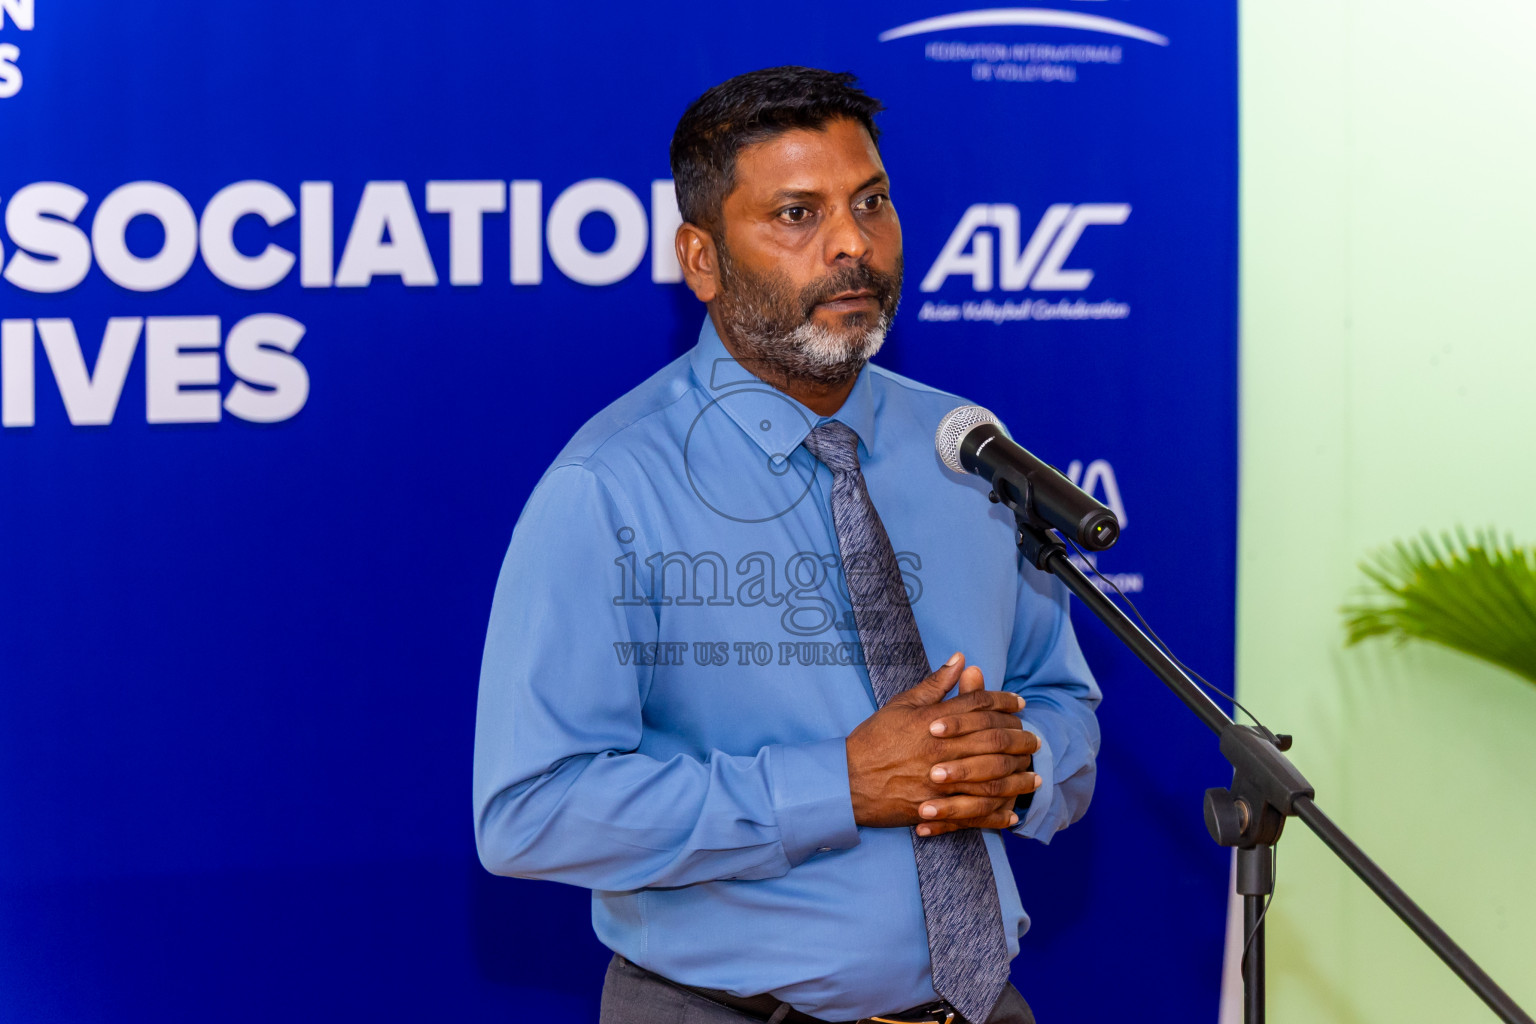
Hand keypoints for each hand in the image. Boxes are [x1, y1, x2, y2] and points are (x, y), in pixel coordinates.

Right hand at [845, 653, 1039, 831]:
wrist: (846, 780)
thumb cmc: (873, 740)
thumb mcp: (901, 704)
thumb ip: (935, 684)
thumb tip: (960, 659)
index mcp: (934, 720)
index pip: (979, 705)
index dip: (1003, 701)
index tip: (1020, 704)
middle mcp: (941, 748)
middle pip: (993, 740)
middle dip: (1020, 740)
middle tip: (1036, 740)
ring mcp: (940, 780)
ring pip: (990, 778)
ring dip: (1016, 778)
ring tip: (1034, 778)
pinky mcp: (935, 807)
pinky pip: (973, 813)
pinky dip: (995, 815)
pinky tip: (1011, 815)